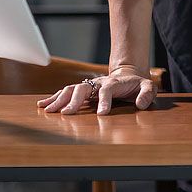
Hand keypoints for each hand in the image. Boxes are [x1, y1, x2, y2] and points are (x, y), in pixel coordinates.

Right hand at [37, 68, 155, 115]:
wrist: (128, 77)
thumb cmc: (137, 85)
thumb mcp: (148, 87)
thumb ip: (147, 94)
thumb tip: (140, 104)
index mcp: (114, 83)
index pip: (107, 90)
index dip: (104, 101)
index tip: (101, 114)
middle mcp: (98, 83)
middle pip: (83, 88)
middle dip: (74, 100)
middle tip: (67, 114)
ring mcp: (89, 86)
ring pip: (71, 89)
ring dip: (59, 99)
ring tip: (48, 109)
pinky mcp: (82, 90)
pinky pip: (66, 92)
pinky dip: (54, 98)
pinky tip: (43, 105)